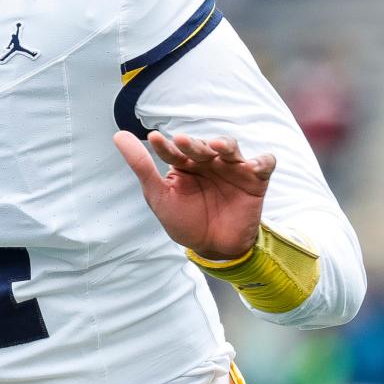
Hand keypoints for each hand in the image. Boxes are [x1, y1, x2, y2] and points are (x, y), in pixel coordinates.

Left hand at [114, 130, 275, 260]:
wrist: (213, 248)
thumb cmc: (184, 220)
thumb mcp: (158, 196)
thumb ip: (141, 166)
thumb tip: (118, 135)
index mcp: (184, 163)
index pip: (173, 150)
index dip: (165, 145)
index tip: (154, 139)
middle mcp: (208, 162)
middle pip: (202, 146)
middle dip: (194, 144)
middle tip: (184, 142)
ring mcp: (231, 169)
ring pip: (230, 147)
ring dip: (224, 144)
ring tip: (215, 147)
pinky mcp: (254, 180)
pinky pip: (264, 164)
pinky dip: (263, 161)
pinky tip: (254, 165)